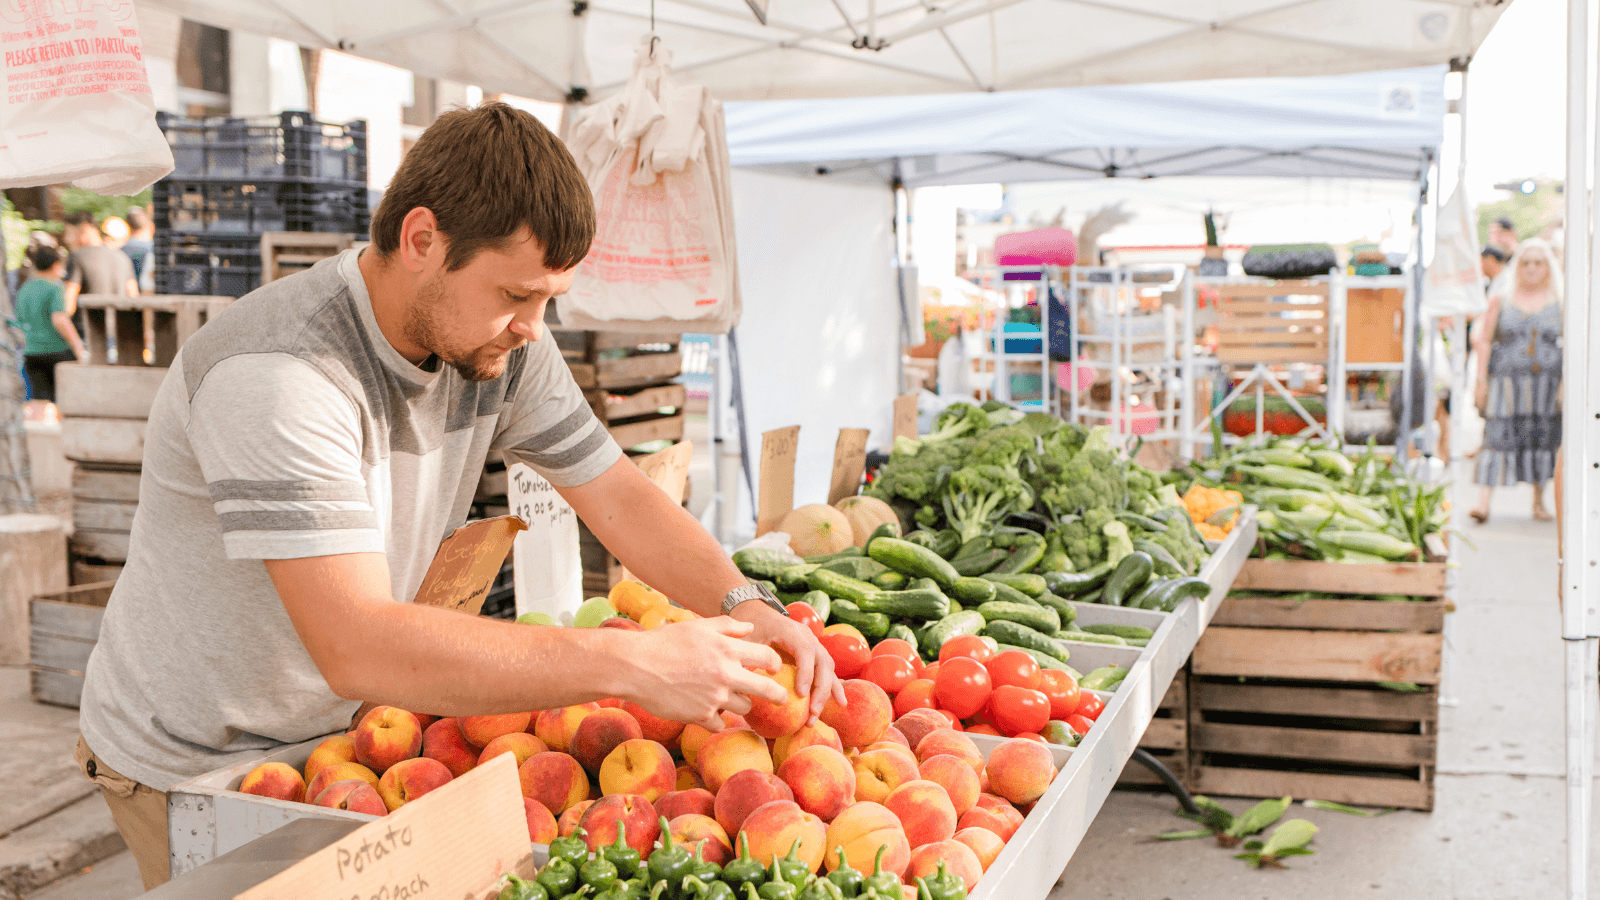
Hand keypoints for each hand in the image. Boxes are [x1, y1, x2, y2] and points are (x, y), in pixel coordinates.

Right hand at [626, 616, 785, 730]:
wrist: (635, 666)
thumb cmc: (665, 642)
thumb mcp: (698, 626)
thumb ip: (727, 626)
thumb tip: (751, 628)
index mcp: (728, 649)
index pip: (768, 657)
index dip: (775, 663)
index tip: (775, 668)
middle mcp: (726, 674)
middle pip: (767, 690)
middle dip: (779, 695)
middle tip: (782, 698)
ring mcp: (715, 697)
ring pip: (744, 706)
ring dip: (741, 702)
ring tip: (728, 696)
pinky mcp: (701, 716)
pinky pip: (720, 722)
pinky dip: (716, 717)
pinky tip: (707, 709)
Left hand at [731, 599, 846, 718]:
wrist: (758, 611)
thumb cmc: (750, 626)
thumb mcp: (746, 638)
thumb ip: (749, 657)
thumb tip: (747, 683)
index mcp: (791, 630)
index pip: (805, 651)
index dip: (806, 673)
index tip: (801, 694)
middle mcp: (807, 637)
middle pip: (823, 662)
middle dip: (820, 689)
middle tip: (812, 713)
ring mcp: (814, 644)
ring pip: (828, 668)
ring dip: (826, 692)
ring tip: (817, 716)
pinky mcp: (815, 653)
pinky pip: (827, 670)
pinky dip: (833, 687)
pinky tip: (839, 703)